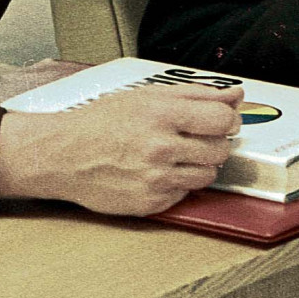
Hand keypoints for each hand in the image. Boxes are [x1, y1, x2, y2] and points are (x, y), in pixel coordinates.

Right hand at [0, 84, 244, 214]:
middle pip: (220, 149)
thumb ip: (195, 94)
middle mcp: (161, 148)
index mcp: (161, 114)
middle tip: (195, 136)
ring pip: (208, 174)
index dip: (228, 119)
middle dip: (214, 141)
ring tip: (175, 153)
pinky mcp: (150, 203)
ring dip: (199, 164)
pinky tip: (158, 170)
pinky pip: (185, 193)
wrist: (63, 155)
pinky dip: (178, 182)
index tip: (223, 120)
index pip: (222, 119)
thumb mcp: (145, 95)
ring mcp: (156, 179)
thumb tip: (235, 94)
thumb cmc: (100, 122)